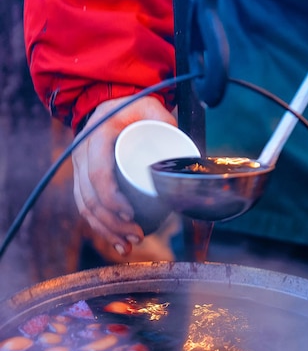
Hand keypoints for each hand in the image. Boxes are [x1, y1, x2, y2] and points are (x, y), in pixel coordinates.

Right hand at [72, 96, 176, 256]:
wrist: (110, 104)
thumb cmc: (133, 106)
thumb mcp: (149, 105)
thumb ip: (165, 120)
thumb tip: (184, 148)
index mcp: (95, 137)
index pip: (98, 174)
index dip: (112, 199)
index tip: (131, 216)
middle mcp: (81, 155)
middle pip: (91, 198)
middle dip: (113, 223)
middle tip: (138, 235)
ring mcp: (79, 170)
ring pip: (86, 208)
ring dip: (106, 231)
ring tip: (129, 246)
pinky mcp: (83, 182)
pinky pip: (86, 209)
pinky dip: (100, 229)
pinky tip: (117, 243)